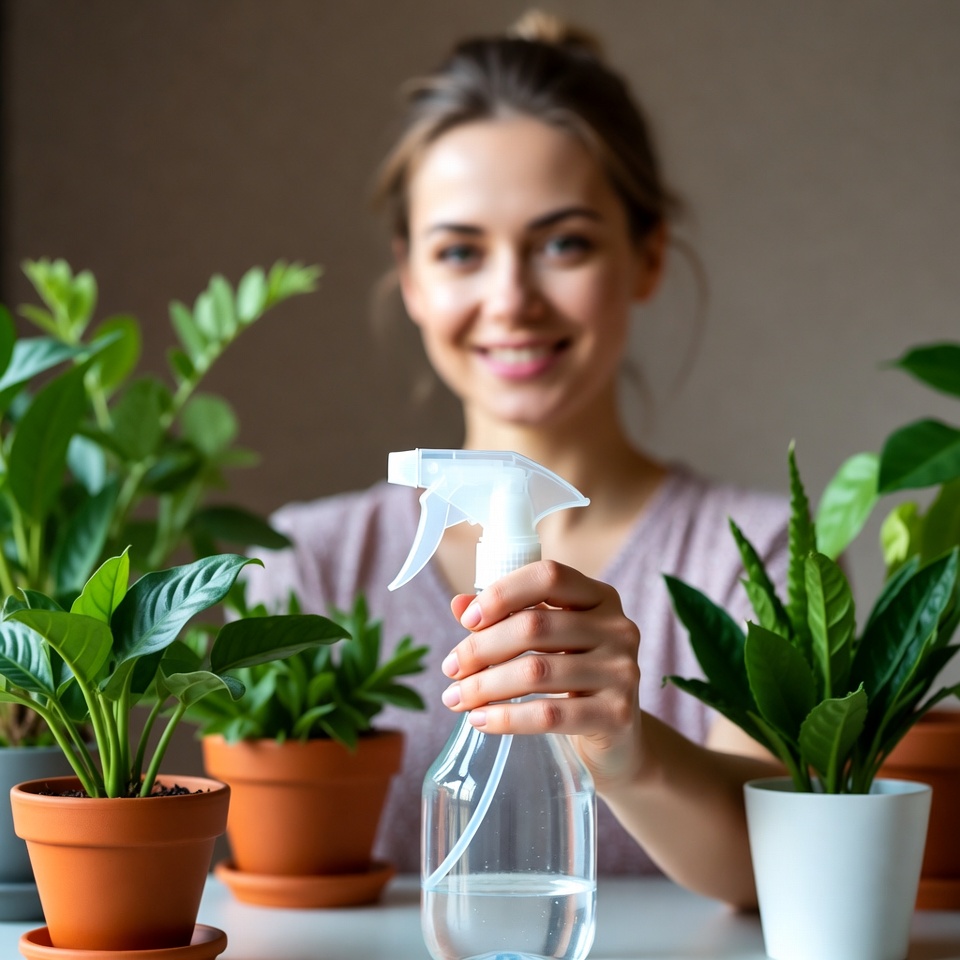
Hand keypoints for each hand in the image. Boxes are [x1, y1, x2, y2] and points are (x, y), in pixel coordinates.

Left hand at [440, 559, 641, 790]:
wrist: (618, 740)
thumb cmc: (574, 680)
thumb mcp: (547, 642)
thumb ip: (507, 618)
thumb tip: (459, 604)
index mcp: (600, 597)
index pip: (549, 576)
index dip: (503, 593)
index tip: (467, 620)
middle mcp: (618, 629)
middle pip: (535, 626)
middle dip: (480, 648)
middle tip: (450, 669)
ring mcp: (622, 672)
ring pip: (536, 672)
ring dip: (484, 686)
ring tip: (455, 698)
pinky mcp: (615, 715)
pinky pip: (548, 714)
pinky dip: (506, 718)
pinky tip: (480, 720)